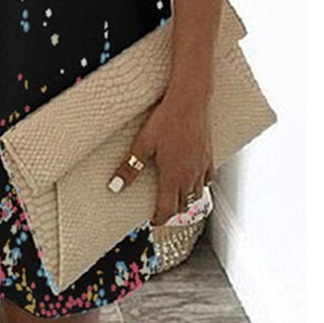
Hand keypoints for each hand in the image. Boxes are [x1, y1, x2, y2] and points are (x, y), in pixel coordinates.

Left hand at [107, 87, 214, 224]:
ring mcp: (201, 167)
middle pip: (183, 205)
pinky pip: (208, 179)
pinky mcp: (209, 156)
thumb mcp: (142, 144)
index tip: (152, 221)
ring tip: (175, 197)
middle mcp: (190, 176)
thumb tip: (114, 187)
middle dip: (171, 211)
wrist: (189, 101)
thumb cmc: (165, 120)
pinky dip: (201, 185)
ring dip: (186, 200)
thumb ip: (130, 167)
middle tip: (160, 209)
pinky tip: (194, 181)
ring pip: (197, 195)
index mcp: (172, 177)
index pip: (167, 209)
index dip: (159, 219)